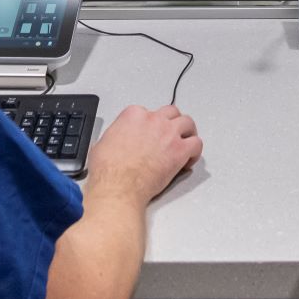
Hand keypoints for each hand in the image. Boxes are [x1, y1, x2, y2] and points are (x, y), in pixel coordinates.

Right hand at [84, 104, 201, 202]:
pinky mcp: (179, 150)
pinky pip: (196, 144)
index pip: (148, 112)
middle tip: (172, 134)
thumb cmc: (108, 170)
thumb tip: (113, 141)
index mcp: (133, 115)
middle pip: (171, 113)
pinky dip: (195, 151)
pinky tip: (189, 159)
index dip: (151, 125)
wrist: (118, 186)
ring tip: (186, 143)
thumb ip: (113, 136)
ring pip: (188, 123)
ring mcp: (168, 133)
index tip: (151, 134)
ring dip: (188, 132)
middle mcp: (153, 120)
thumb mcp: (102, 144)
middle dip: (172, 123)